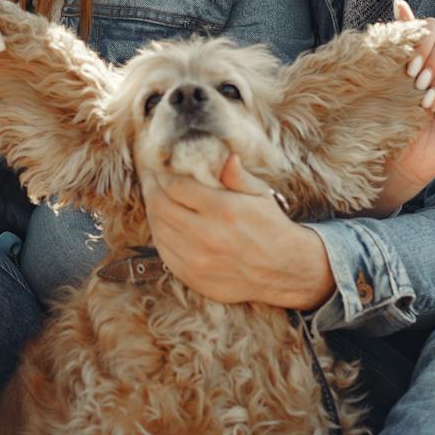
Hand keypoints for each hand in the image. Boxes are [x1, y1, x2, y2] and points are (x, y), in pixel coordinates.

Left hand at [142, 157, 333, 307]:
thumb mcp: (260, 195)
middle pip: (160, 206)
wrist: (283, 271)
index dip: (164, 175)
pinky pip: (163, 251)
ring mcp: (196, 259)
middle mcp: (206, 236)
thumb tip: (226, 157)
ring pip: (158, 228)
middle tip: (151, 180)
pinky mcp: (192, 276)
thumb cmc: (271, 227)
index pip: (176, 186)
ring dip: (152, 211)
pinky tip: (163, 224)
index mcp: (223, 210)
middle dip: (151, 189)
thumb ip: (238, 176)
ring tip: (155, 199)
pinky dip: (159, 234)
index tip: (160, 169)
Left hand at [372, 0, 434, 213]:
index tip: (405, 64)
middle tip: (414, 79)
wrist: (393, 158)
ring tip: (422, 97)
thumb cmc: (386, 118)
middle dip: (434, 53)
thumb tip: (400, 2)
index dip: (423, 38)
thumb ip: (397, 41)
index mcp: (427, 53)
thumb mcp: (386, 76)